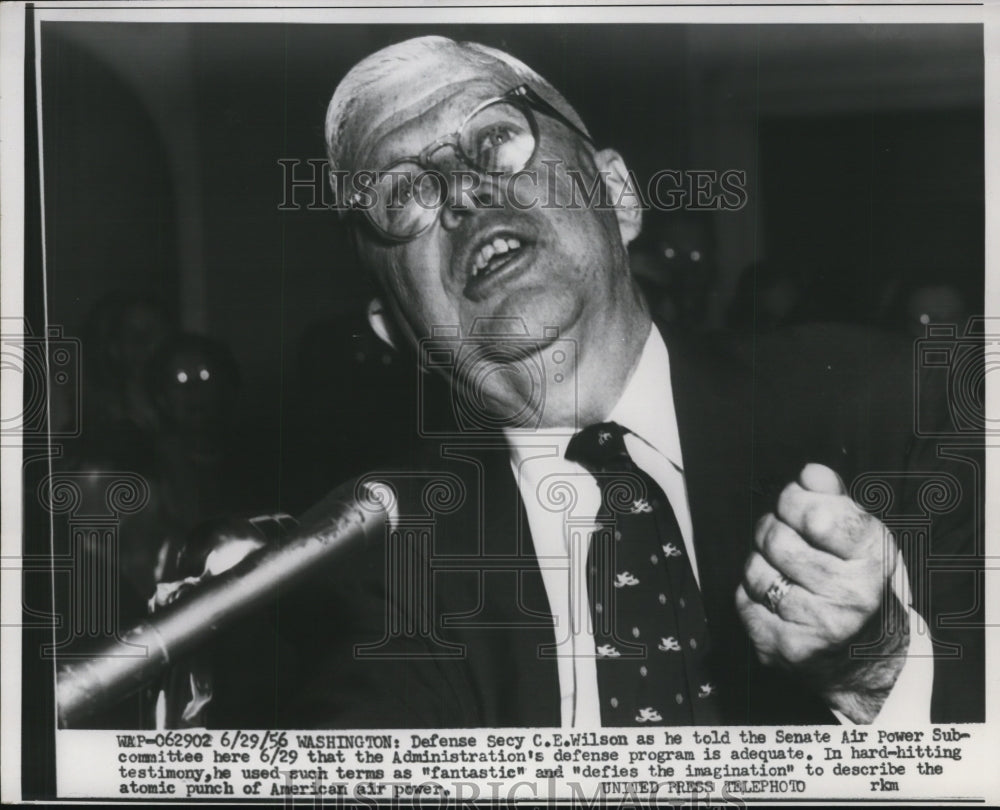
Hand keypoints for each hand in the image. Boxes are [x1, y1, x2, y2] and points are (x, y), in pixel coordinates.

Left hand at [736, 463, 908, 721]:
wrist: (868, 661)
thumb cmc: (863, 589)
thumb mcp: (866, 541)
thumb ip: (836, 501)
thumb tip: (811, 473)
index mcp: (873, 563)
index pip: (817, 515)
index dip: (797, 500)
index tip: (797, 502)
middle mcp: (847, 598)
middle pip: (778, 539)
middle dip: (774, 528)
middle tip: (788, 537)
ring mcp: (813, 626)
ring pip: (755, 569)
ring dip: (761, 562)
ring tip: (785, 570)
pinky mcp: (782, 647)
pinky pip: (744, 600)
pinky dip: (752, 593)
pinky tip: (778, 598)